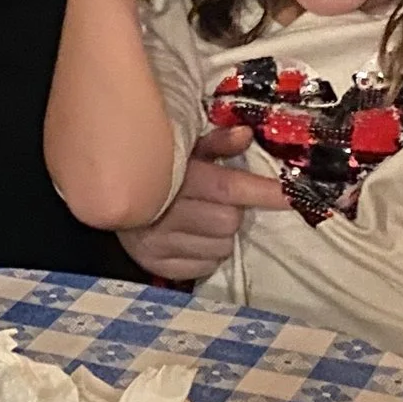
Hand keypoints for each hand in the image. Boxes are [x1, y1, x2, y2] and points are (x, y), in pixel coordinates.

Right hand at [117, 125, 286, 281]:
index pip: (229, 188)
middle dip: (232, 212)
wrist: (109, 197)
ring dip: (220, 236)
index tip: (293, 195)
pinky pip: (204, 267)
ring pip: (221, 247)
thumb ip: (217, 144)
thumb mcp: (184, 150)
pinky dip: (206, 254)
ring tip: (200, 221)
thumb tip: (247, 135)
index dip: (264, 192)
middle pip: (229, 222)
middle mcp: (164, 215)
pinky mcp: (156, 266)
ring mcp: (159, 244)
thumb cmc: (156, 170)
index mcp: (176, 179)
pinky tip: (191, 238)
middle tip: (216, 202)